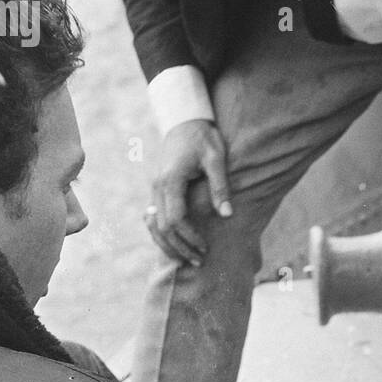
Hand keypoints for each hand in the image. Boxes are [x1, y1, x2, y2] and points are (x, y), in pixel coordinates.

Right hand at [146, 120, 232, 266]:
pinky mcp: (159, 190)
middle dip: (180, 247)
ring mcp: (155, 189)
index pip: (174, 219)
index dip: (189, 238)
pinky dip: (164, 235)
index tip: (205, 248)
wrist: (185, 120)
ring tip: (189, 260)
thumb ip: (220, 187)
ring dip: (170, 245)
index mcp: (170, 180)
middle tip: (200, 261)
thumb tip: (226, 214)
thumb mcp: (216, 159)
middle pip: (162, 227)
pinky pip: (155, 218)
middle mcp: (158, 187)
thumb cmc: (203, 138)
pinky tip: (178, 247)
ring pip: (155, 225)